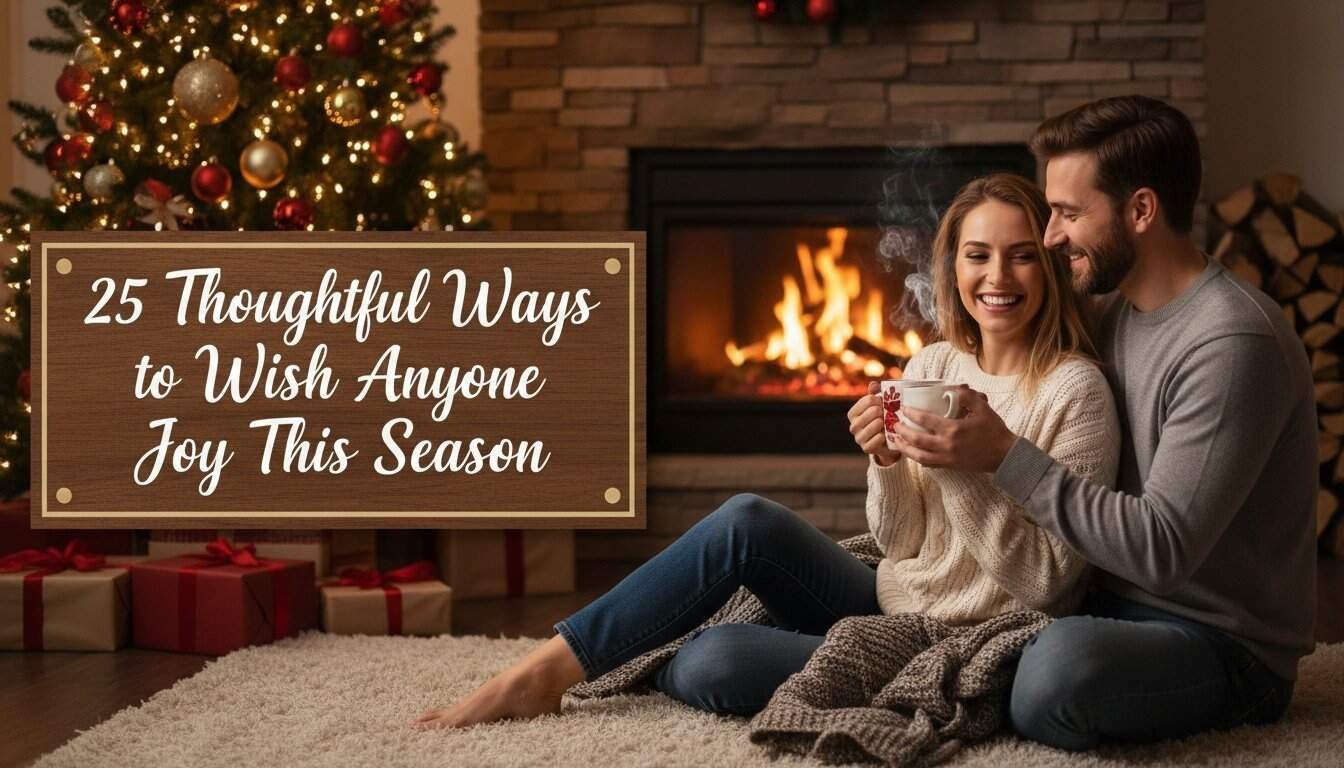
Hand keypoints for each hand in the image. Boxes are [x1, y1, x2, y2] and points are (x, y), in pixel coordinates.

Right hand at [848, 381, 901, 465]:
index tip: (883, 402)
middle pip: (866, 415)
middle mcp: (854, 426)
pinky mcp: (866, 448)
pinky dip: (878, 438)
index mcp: (854, 413)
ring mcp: (859, 438)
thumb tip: (873, 384)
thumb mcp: (881, 404)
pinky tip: (884, 434)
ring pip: (866, 429)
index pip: (866, 401)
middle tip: (886, 411)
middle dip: (876, 412)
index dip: (876, 400)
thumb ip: (876, 393)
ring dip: (877, 425)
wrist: (890, 438)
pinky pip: (871, 443)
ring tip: (885, 422)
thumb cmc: (884, 417)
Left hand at [888, 384, 1016, 472]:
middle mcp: (947, 445)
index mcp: (953, 429)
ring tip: (896, 441)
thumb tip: (951, 387)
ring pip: (919, 456)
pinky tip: (912, 452)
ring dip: (905, 449)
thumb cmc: (994, 430)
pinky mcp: (950, 467)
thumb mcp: (982, 408)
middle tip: (894, 425)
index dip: (911, 414)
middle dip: (902, 432)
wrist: (1005, 455)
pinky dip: (918, 458)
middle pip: (917, 440)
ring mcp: (947, 458)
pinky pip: (929, 464)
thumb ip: (966, 396)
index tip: (903, 409)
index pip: (925, 421)